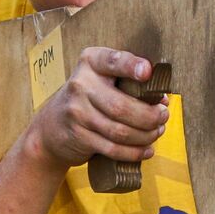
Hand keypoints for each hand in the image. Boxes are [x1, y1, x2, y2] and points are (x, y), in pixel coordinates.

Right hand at [24, 47, 168, 170]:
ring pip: (120, 131)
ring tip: (157, 132)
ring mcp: (77, 112)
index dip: (131, 66)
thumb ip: (128, 84)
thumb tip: (162, 100)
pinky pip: (112, 148)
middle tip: (163, 117)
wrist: (51, 127)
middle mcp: (80, 84)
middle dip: (150, 116)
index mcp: (90, 62)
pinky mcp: (79, 136)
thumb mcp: (101, 80)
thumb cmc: (88, 99)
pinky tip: (146, 150)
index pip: (112, 61)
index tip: (147, 72)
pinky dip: (134, 152)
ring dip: (146, 135)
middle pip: (122, 106)